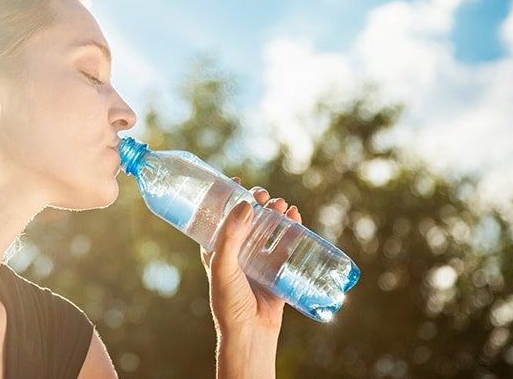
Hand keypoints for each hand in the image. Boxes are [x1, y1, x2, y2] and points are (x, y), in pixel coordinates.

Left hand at [200, 179, 301, 378]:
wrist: (250, 332)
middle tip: (264, 195)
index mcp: (217, 249)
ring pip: (268, 228)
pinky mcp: (277, 269)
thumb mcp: (222, 265)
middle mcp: (237, 251)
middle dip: (257, 202)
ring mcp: (258, 259)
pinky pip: (286, 244)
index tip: (238, 180)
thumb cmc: (228, 301)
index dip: (229, 196)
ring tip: (283, 205)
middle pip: (248, 218)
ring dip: (276, 213)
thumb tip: (246, 204)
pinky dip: (292, 228)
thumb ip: (231, 236)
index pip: (220, 216)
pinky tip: (296, 217)